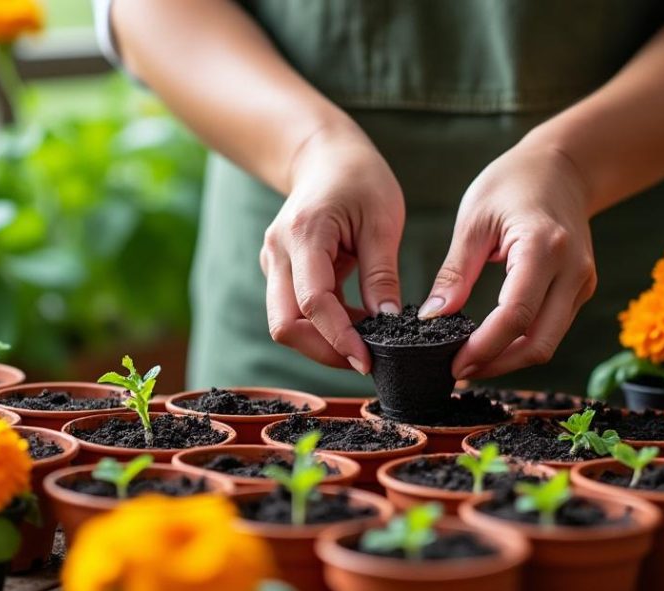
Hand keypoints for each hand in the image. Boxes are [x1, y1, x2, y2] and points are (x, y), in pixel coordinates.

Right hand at [261, 124, 404, 373]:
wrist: (324, 156)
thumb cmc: (358, 178)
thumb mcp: (382, 221)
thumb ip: (382, 274)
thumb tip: (389, 323)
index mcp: (304, 234)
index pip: (313, 302)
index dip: (339, 338)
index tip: (369, 361)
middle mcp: (278, 252)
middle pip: (285, 324)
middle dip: (323, 351)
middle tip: (366, 360)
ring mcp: (274, 264)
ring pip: (286, 324)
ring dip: (324, 341)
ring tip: (368, 338)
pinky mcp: (280, 273)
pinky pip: (295, 312)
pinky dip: (324, 326)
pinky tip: (357, 322)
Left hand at [420, 136, 597, 379]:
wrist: (563, 166)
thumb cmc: (513, 182)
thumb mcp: (473, 220)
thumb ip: (454, 273)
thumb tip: (433, 320)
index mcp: (542, 247)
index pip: (515, 315)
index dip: (484, 348)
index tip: (453, 363)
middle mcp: (572, 270)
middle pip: (539, 342)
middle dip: (497, 365)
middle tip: (458, 371)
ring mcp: (582, 281)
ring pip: (548, 342)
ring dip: (509, 359)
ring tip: (470, 361)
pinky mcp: (581, 289)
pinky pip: (552, 328)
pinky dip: (522, 342)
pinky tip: (492, 343)